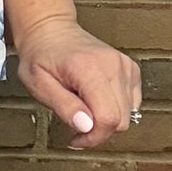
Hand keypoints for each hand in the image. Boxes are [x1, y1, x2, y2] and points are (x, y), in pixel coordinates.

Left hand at [11, 14, 141, 148]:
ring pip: (129, 113)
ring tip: (84, 106)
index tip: (77, 140)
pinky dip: (117, 108)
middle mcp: (113, 66)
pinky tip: (96, 99)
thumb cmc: (41, 56)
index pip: (108, 117)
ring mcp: (124, 66)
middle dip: (99, 131)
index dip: (94, 137)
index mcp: (89, 69)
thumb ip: (64, 106)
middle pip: (121, 119)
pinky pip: (133, 102)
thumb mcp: (39, 84)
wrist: (51, 30)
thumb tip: (86, 126)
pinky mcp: (130, 68)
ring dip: (107, 119)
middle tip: (77, 123)